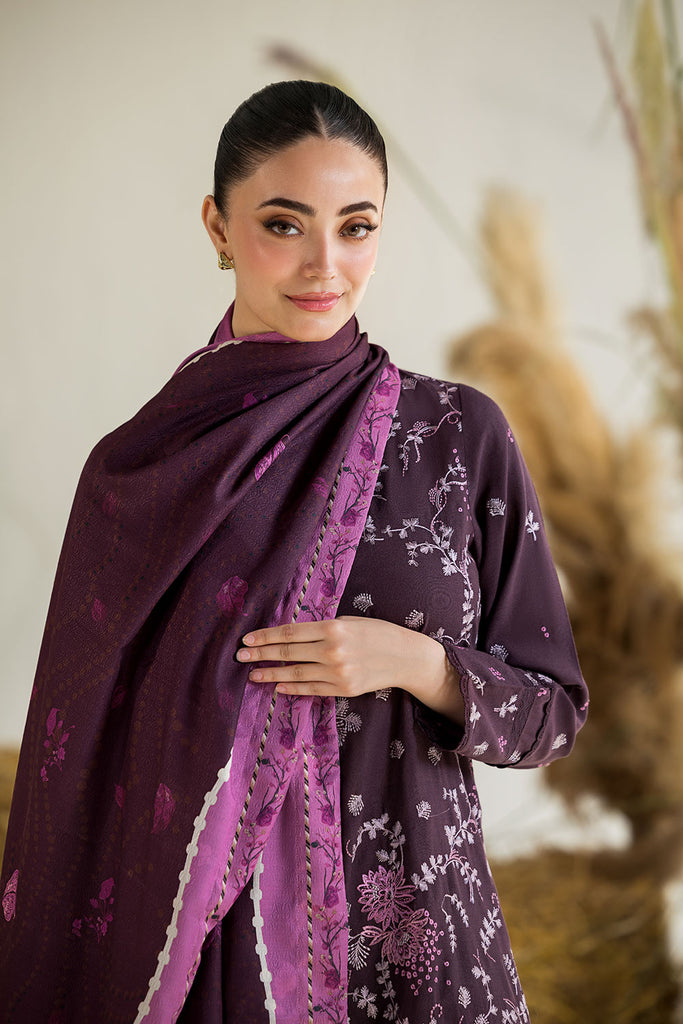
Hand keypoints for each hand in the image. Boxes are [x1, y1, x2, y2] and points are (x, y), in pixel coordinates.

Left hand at [236, 616, 464, 725]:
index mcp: (333, 627)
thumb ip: (322, 628)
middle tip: (239, 656)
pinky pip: (311, 688)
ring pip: (295, 673)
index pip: (290, 632)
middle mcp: (332, 650)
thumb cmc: (377, 632)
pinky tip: (277, 685)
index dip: (265, 636)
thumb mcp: (349, 621)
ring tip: (253, 674)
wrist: (406, 657)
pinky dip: (292, 687)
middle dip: (261, 655)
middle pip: (288, 652)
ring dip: (270, 674)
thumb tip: (291, 634)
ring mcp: (337, 672)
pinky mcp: (343, 688)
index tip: (247, 639)